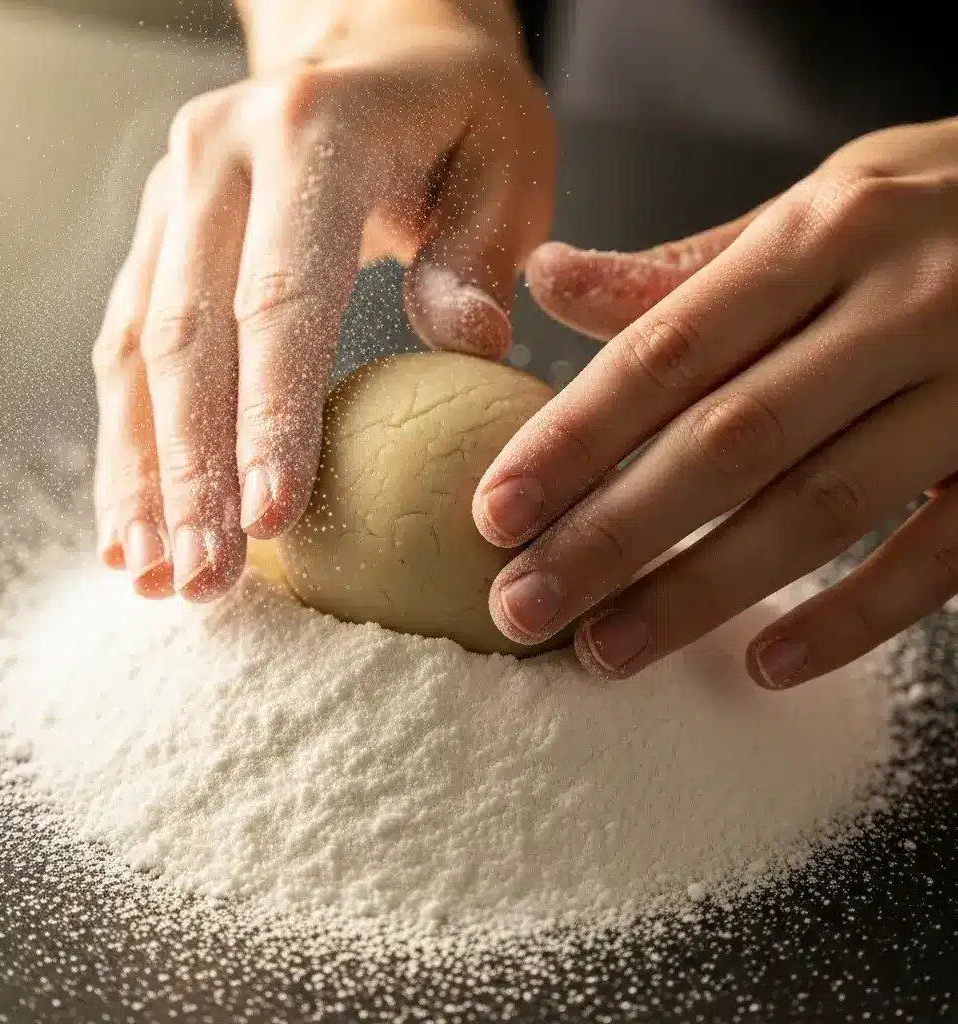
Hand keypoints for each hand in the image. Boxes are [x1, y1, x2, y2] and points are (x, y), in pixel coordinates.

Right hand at [93, 0, 554, 600]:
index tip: (274, 519)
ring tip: (156, 576)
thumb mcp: (504, 161)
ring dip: (143, 474)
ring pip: (139, 353)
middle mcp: (217, 160)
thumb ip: (474, 254)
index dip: (271, 414)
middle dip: (192, 471)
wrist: (378, 50)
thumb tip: (471, 347)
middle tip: (205, 580)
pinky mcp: (160, 236)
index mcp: (312, 134)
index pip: (282, 296)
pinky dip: (130, 441)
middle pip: (189, 338)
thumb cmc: (460, 117)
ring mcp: (174, 197)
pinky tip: (134, 522)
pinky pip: (128, 347)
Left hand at [473, 117, 957, 687]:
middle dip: (612, 537)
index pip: (668, 350)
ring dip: (700, 592)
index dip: (573, 439)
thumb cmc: (943, 211)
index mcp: (826, 233)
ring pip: (820, 509)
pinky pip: (939, 559)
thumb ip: (687, 267)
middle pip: (728, 442)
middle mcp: (901, 305)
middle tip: (520, 607)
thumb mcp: (821, 207)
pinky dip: (851, 619)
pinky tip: (764, 665)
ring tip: (605, 650)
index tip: (493, 514)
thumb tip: (549, 279)